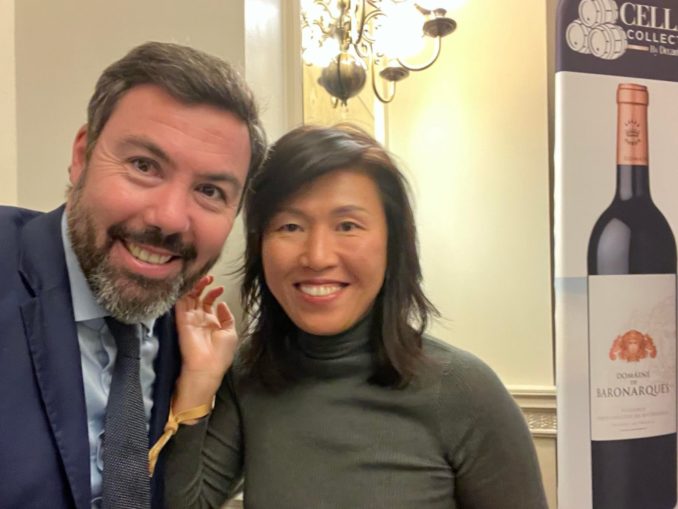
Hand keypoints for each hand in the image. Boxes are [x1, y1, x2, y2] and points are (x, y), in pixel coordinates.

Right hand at [173, 275, 236, 413]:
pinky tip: (189, 283)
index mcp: (211, 322)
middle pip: (198, 297)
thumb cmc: (221, 353)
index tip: (220, 287)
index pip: (209, 302)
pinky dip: (183, 292)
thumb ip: (227, 317)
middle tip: (209, 277)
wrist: (207, 367)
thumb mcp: (230, 333)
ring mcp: (189, 319)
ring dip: (194, 286)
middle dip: (203, 286)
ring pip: (189, 297)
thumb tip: (222, 304)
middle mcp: (199, 318)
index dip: (213, 293)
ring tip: (203, 278)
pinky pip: (180, 303)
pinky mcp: (181, 320)